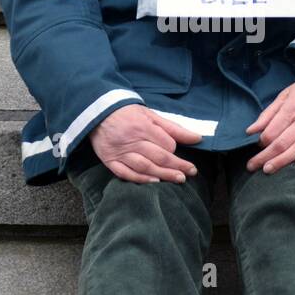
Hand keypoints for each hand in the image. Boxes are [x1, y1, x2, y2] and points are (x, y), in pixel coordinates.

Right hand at [89, 104, 203, 182]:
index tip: (178, 152)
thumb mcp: (150, 115)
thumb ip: (173, 128)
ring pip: (144, 167)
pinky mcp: (109, 160)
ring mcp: (120, 152)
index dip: (174, 149)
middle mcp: (132, 140)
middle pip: (159, 157)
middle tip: (190, 173)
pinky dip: (140, 179)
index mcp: (143, 126)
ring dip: (163, 175)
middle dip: (177, 166)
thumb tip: (197, 138)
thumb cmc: (127, 113)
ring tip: (178, 179)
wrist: (97, 112)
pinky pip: (125, 173)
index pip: (166, 143)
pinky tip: (154, 182)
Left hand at [244, 64, 294, 172]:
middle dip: (264, 157)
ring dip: (281, 161)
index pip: (271, 131)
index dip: (261, 141)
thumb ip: (268, 113)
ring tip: (268, 170)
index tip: (257, 146)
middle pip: (280, 143)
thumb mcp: (285, 94)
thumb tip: (250, 130)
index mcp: (291, 109)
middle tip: (252, 166)